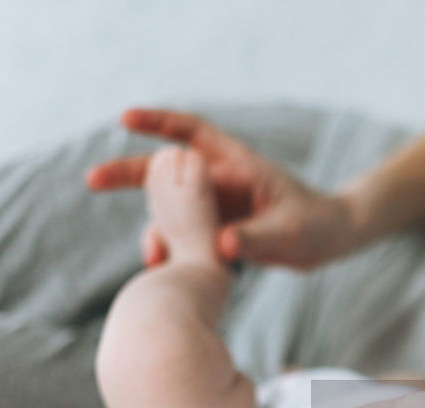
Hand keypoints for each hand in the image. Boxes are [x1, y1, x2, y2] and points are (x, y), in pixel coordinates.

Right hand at [86, 108, 358, 268]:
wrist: (333, 242)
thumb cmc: (318, 225)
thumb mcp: (291, 232)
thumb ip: (256, 237)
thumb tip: (220, 247)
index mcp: (238, 166)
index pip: (193, 134)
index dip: (159, 123)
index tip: (125, 118)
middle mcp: (221, 182)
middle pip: (166, 172)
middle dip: (129, 173)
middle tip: (91, 180)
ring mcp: (217, 207)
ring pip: (171, 212)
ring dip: (155, 228)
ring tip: (151, 257)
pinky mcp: (217, 231)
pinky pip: (184, 237)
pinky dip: (172, 250)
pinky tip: (164, 272)